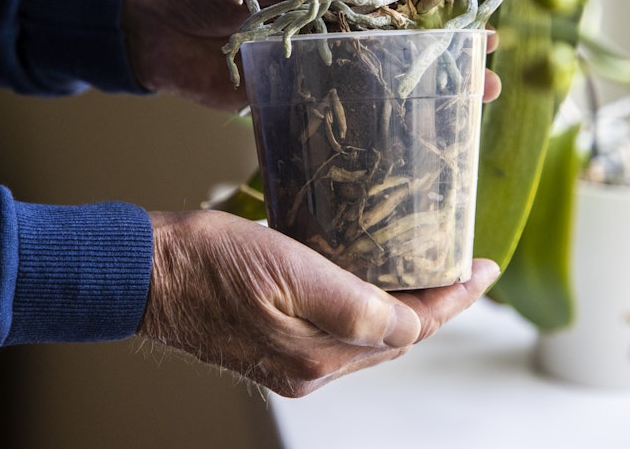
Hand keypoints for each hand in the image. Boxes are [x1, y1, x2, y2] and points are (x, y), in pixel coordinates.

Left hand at [123, 0, 500, 109]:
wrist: (144, 20)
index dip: (440, 13)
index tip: (478, 28)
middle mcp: (329, 26)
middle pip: (399, 46)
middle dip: (445, 62)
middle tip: (488, 80)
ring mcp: (311, 65)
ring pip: (373, 84)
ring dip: (414, 100)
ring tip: (462, 116)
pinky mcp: (285, 99)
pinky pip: (329, 114)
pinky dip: (360, 130)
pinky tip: (393, 146)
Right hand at [137, 210, 499, 396]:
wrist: (146, 274)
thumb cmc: (208, 261)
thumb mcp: (289, 271)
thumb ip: (354, 308)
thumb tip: (410, 327)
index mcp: (320, 353)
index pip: (410, 330)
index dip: (453, 300)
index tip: (483, 270)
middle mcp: (312, 367)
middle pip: (395, 339)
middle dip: (437, 305)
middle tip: (465, 269)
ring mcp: (293, 362)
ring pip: (370, 338)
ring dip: (405, 308)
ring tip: (430, 273)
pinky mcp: (276, 348)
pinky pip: (341, 334)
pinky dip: (369, 310)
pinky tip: (375, 283)